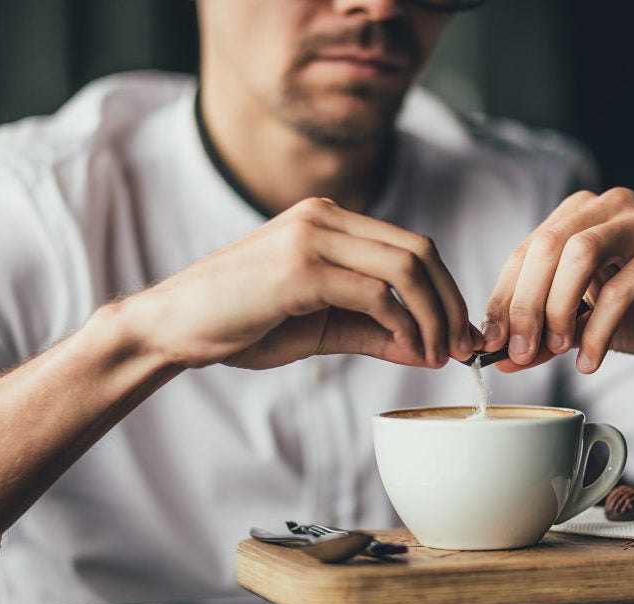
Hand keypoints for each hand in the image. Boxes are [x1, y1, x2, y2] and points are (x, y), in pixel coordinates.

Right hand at [129, 197, 480, 369]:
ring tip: (437, 355)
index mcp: (330, 220)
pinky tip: (407, 351)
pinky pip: (375, 293)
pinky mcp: (299, 268)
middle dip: (450, 303)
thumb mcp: (322, 327)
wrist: (171, 327)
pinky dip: (402, 325)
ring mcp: (311, 237)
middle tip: (461, 348)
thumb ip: (376, 331)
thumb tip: (430, 349)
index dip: (446, 290)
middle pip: (419, 251)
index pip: (412, 245)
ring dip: (432, 317)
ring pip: (405, 269)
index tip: (460, 333)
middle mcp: (324, 217)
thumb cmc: (243, 323)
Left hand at [482, 188, 633, 372]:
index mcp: (577, 215)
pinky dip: (598, 330)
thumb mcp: (582, 326)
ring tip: (558, 349)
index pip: (524, 251)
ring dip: (558, 308)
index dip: (503, 298)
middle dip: (525, 304)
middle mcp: (607, 207)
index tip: (490, 342)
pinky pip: (621, 288)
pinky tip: (590, 360)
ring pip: (579, 254)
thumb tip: (500, 357)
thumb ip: (542, 337)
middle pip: (545, 246)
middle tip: (520, 351)